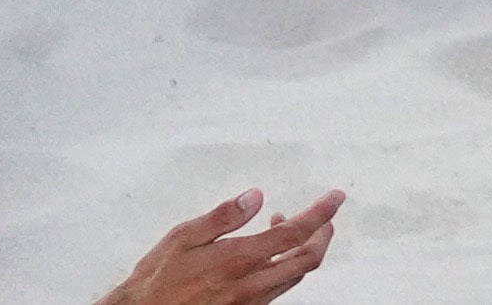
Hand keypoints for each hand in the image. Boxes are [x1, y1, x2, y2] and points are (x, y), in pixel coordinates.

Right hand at [100, 187, 341, 304]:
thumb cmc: (156, 282)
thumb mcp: (183, 237)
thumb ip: (224, 216)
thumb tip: (254, 197)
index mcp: (238, 260)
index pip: (295, 234)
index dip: (321, 213)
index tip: (334, 198)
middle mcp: (251, 285)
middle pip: (307, 260)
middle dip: (323, 234)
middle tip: (323, 215)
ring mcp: (250, 302)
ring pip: (294, 277)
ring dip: (301, 251)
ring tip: (284, 227)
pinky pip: (277, 290)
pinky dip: (283, 267)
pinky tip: (267, 256)